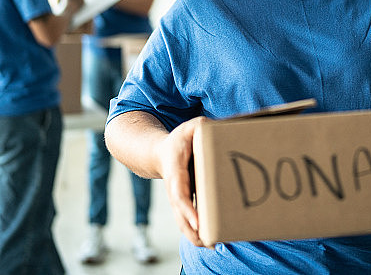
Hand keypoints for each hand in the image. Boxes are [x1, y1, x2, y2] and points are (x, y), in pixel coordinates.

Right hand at [157, 116, 207, 246]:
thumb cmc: (179, 140)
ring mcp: (176, 198)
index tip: (197, 223)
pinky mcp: (181, 203)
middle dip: (192, 229)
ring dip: (194, 235)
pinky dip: (195, 232)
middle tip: (207, 242)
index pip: (179, 193)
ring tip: (211, 245)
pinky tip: (209, 241)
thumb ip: (201, 126)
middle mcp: (174, 188)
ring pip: (182, 221)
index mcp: (175, 171)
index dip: (187, 209)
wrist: (160, 153)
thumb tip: (210, 127)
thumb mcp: (189, 127)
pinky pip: (186, 220)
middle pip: (180, 213)